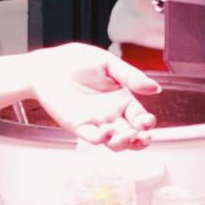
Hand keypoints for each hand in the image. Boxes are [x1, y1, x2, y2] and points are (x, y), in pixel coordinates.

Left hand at [28, 44, 160, 150]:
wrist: (49, 65)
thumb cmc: (79, 61)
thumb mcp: (110, 64)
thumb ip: (131, 76)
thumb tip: (155, 88)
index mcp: (123, 99)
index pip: (140, 117)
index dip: (147, 123)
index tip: (147, 122)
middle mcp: (111, 114)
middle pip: (131, 134)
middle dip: (140, 140)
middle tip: (142, 137)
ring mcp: (95, 122)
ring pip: (114, 141)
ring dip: (122, 143)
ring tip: (125, 136)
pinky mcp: (78, 125)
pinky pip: (92, 137)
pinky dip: (101, 139)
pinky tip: (106, 133)